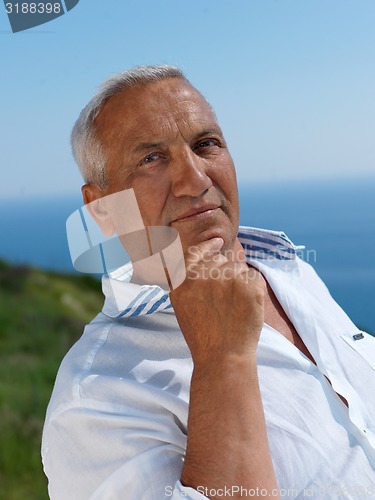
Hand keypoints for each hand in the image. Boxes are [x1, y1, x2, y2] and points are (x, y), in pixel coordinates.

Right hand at [170, 237, 264, 367]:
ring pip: (239, 267)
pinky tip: (247, 307)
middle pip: (221, 260)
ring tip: (235, 307)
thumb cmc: (203, 335)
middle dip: (226, 273)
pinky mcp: (248, 285)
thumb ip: (185, 278)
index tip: (218, 242)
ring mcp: (227, 278)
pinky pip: (254, 276)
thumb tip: (204, 255)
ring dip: (240, 281)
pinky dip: (254, 289)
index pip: (196, 252)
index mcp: (184, 280)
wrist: (223, 357)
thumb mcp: (181, 304)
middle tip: (226, 300)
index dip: (208, 246)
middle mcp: (204, 275)